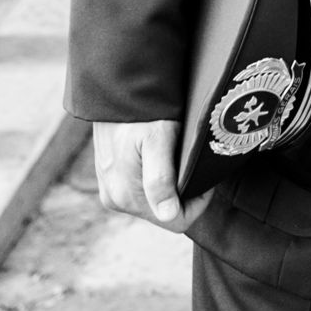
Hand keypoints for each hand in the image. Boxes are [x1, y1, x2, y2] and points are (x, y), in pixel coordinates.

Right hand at [93, 120, 212, 232]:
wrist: (115, 88)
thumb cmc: (142, 111)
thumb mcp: (157, 140)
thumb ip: (161, 179)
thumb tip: (168, 215)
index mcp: (127, 196)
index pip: (175, 221)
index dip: (196, 201)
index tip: (202, 176)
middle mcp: (115, 199)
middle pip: (164, 213)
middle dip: (182, 192)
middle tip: (189, 160)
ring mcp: (110, 190)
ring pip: (153, 202)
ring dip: (169, 185)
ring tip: (175, 154)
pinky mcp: (108, 179)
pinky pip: (140, 190)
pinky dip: (155, 178)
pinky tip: (159, 154)